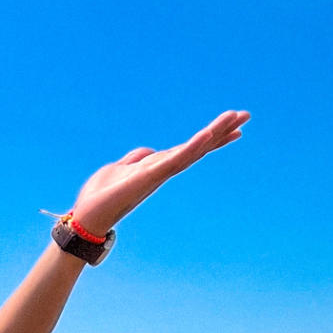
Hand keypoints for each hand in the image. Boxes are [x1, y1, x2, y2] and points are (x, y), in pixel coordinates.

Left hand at [70, 109, 249, 236]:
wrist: (86, 217)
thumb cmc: (101, 196)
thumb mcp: (119, 169)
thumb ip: (134, 159)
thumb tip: (148, 152)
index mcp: (157, 166)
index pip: (189, 148)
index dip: (211, 136)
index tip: (234, 125)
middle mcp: (163, 170)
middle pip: (198, 147)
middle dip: (221, 132)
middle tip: (246, 115)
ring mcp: (159, 174)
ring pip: (193, 150)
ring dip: (214, 133)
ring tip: (235, 117)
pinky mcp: (148, 177)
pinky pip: (175, 160)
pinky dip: (191, 147)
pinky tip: (206, 135)